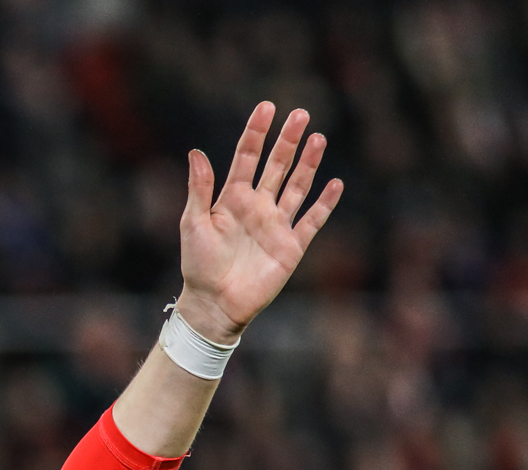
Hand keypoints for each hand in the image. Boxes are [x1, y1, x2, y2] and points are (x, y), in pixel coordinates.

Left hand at [176, 102, 344, 344]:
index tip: (267, 107)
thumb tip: (195, 152)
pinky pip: (312, 220)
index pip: (247, 158)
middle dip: (288, 141)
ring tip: (318, 138)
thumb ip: (199, 189)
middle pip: (276, 166)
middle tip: (301, 114)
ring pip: (296, 186)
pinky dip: (325, 203)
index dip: (256, 133)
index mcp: (232, 199)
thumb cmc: (198, 265)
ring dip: (308, 163)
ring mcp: (276, 224)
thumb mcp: (193, 223)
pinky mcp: (291, 246)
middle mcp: (257, 207)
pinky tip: (335, 183)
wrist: (214, 304)